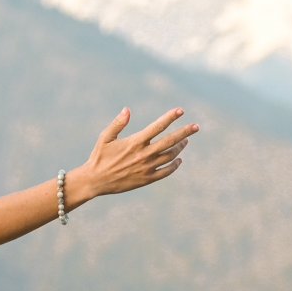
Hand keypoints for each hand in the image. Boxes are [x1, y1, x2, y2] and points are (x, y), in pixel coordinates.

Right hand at [71, 107, 195, 202]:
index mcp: (135, 142)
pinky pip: (166, 172)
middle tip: (196, 126)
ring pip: (170, 156)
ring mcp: (147, 168)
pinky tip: (179, 160)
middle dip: (185, 132)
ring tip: (185, 141)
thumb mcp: (105, 137)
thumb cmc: (99, 157)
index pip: (157, 127)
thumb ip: (118, 123)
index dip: (170, 117)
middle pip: (170, 141)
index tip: (181, 110)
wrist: (95, 181)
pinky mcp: (146, 179)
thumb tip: (127, 109)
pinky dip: (174, 165)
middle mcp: (143, 155)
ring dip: (180, 147)